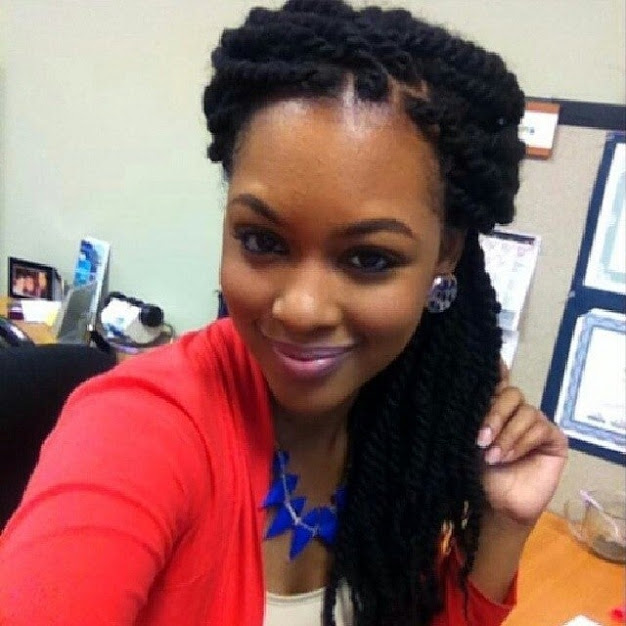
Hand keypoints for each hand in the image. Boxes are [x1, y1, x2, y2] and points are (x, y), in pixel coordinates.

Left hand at [477, 362, 567, 525]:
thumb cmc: (477, 473)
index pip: (496, 379)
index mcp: (492, 405)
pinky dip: (520, 442)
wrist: (495, 506)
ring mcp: (535, 422)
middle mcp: (515, 410)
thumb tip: (459, 391)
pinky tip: (507, 457)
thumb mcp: (465, 442)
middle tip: (480, 438)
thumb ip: (467, 418)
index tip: (485, 367)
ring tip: (492, 456)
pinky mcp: (553, 438)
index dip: (493, 371)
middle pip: (510, 393)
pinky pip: (539, 428)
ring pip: (525, 410)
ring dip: (506, 433)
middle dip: (494, 414)